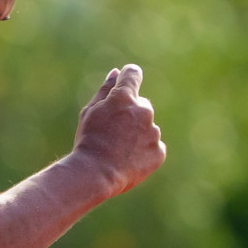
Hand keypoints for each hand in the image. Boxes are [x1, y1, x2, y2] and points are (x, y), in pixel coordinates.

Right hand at [71, 64, 165, 196]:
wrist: (95, 174)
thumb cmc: (88, 141)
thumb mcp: (90, 112)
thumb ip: (105, 90)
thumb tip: (116, 72)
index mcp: (124, 97)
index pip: (132, 74)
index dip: (128, 77)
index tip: (124, 82)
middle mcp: (144, 111)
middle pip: (141, 104)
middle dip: (130, 113)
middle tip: (112, 132)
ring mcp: (153, 132)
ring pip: (147, 127)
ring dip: (136, 133)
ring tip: (118, 149)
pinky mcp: (159, 151)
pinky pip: (153, 145)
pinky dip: (143, 150)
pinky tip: (127, 159)